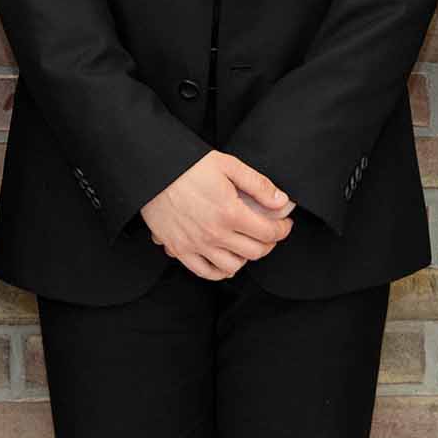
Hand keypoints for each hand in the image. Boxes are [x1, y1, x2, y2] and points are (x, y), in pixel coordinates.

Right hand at [140, 152, 292, 280]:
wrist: (153, 171)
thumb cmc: (189, 165)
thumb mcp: (228, 165)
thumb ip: (258, 185)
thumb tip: (281, 202)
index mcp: (230, 212)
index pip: (268, 233)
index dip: (282, 230)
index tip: (284, 224)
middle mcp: (215, 234)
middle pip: (254, 252)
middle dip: (268, 244)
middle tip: (269, 233)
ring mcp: (196, 245)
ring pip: (232, 267)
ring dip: (245, 258)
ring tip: (246, 244)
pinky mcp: (180, 249)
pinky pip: (205, 272)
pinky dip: (220, 271)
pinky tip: (225, 261)